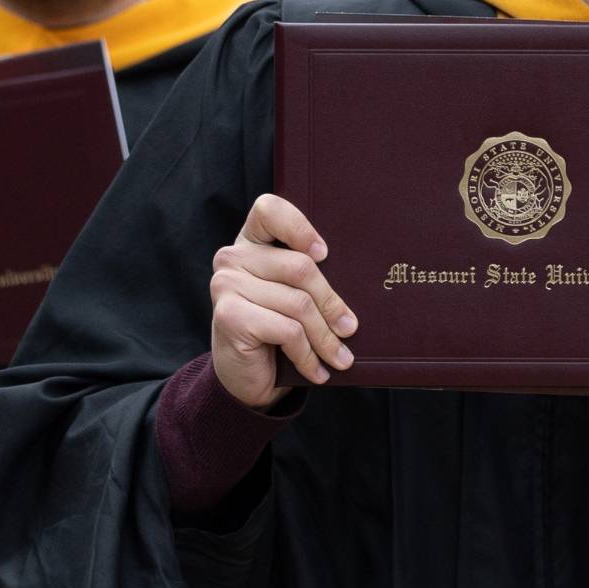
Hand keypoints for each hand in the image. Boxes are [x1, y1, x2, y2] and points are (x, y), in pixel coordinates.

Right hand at [209, 193, 354, 408]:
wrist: (244, 377)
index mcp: (250, 242)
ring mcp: (226, 285)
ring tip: (340, 358)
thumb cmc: (276, 331)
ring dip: (325, 338)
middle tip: (350, 329)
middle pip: (300, 267)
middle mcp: (232, 258)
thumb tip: (362, 284)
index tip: (324, 254)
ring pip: (299, 303)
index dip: (300, 226)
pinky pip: (288, 330)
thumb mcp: (295, 297)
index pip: (269, 209)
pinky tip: (317, 370)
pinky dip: (308, 354)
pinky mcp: (229, 315)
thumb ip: (310, 278)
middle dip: (332, 304)